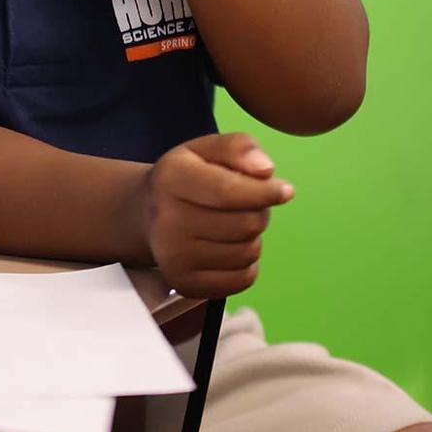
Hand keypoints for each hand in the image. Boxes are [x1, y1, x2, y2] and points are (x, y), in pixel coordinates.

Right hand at [135, 132, 293, 298]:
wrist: (146, 213)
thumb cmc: (186, 175)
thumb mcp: (206, 149)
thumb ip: (238, 147)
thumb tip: (266, 170)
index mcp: (171, 178)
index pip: (228, 192)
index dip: (264, 192)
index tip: (286, 190)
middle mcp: (167, 220)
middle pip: (245, 224)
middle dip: (259, 211)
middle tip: (248, 204)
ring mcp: (174, 257)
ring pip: (247, 253)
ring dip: (253, 237)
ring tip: (234, 223)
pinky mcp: (185, 285)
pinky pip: (243, 279)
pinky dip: (247, 264)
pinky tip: (228, 246)